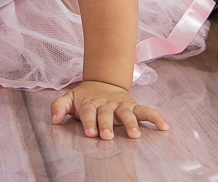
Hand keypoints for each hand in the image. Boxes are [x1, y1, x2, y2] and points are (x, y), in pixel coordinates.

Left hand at [50, 80, 168, 139]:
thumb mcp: (69, 98)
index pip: (88, 112)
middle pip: (106, 114)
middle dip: (107, 125)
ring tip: (134, 134)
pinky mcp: (133, 106)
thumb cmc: (85, 97)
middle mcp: (106, 104)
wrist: (102, 82)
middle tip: (107, 135)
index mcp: (90, 103)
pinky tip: (163, 126)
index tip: (90, 132)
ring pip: (127, 113)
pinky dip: (155, 117)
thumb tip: (54, 118)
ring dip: (131, 123)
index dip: (89, 122)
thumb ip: (59, 107)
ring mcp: (121, 105)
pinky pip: (146, 111)